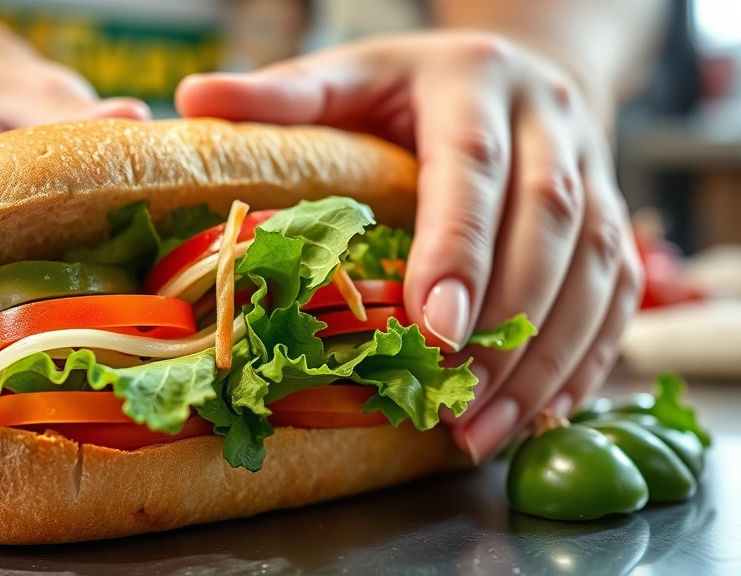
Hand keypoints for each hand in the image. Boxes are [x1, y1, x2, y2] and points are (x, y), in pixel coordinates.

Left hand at [176, 32, 642, 461]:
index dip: (459, 248)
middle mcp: (549, 121)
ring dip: (547, 354)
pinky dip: (587, 355)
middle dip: (507, 318)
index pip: (473, 166)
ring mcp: (596, 169)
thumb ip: (285, 95)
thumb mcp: (349, 76)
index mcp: (474, 81)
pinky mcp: (613, 217)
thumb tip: (198, 97)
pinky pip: (620, 290)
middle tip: (456, 395)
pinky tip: (542, 409)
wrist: (516, 71)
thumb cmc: (412, 87)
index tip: (433, 327)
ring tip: (487, 427)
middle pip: (549, 222)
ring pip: (596, 266)